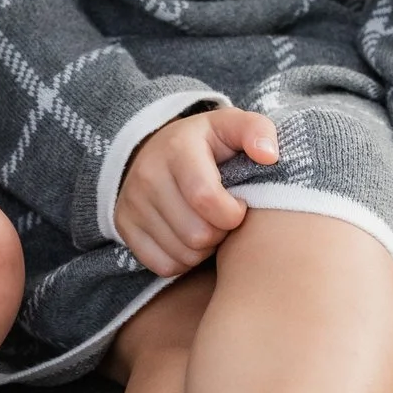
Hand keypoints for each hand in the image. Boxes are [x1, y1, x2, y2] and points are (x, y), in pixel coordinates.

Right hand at [112, 106, 278, 276]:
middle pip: (197, 234)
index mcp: (177, 149)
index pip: (206, 199)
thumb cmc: (206, 144)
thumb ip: (257, 131)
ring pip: (182, 254)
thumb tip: (268, 155)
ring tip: (206, 224)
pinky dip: (182, 260)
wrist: (156, 148)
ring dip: (203, 249)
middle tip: (222, 217)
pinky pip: (163, 265)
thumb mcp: (231, 127)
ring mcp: (132, 202)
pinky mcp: (124, 225)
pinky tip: (188, 237)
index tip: (239, 204)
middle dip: (220, 232)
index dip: (233, 213)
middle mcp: (147, 175)